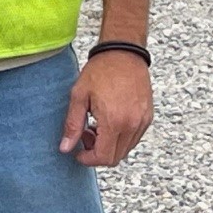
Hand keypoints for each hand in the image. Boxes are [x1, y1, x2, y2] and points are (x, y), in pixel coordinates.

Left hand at [59, 51, 153, 167]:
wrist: (124, 52)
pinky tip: (110, 120)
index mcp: (114, 121)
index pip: (103, 157)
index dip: (88, 160)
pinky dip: (121, 137)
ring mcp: (142, 121)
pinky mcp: (148, 116)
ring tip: (97, 125)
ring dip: (110, 146)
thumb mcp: (79, 95)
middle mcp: (132, 124)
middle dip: (98, 153)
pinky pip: (134, 138)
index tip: (78, 152)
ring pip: (125, 149)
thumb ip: (72, 124)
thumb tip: (65, 148)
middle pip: (115, 158)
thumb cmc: (100, 70)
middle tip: (86, 134)